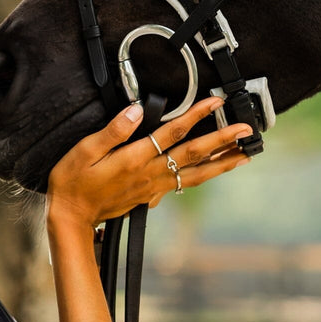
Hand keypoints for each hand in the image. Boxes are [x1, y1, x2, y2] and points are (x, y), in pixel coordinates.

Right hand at [46, 96, 253, 230]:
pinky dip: (206, 175)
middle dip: (224, 140)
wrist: (71, 218)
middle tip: (248, 130)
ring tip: (246, 154)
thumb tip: (136, 111)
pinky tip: (215, 170)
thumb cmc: (73, 182)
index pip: (172, 132)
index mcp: (134, 159)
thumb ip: (113, 131)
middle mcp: (150, 173)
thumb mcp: (84, 151)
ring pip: (197, 173)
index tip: (215, 102)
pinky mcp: (152, 195)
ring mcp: (154, 187)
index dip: (196, 115)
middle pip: (194, 154)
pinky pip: (186, 183)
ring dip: (223, 162)